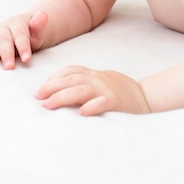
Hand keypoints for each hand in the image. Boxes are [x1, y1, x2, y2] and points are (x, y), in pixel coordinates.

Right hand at [0, 10, 47, 68]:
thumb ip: (39, 25)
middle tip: (9, 67)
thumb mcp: (38, 31)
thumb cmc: (32, 33)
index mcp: (17, 23)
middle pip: (4, 40)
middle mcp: (3, 28)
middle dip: (6, 54)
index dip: (23, 46)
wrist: (23, 30)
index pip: (20, 35)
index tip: (27, 59)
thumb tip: (44, 14)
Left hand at [34, 65, 150, 115]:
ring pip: (81, 90)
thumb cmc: (121, 91)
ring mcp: (107, 89)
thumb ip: (86, 82)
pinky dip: (91, 107)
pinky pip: (102, 103)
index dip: (54, 77)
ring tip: (48, 105)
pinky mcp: (116, 102)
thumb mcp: (102, 81)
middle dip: (52, 87)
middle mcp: (98, 79)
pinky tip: (81, 113)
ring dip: (62, 97)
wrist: (146, 96)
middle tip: (37, 96)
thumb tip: (63, 88)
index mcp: (94, 74)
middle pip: (71, 79)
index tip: (41, 87)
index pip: (71, 70)